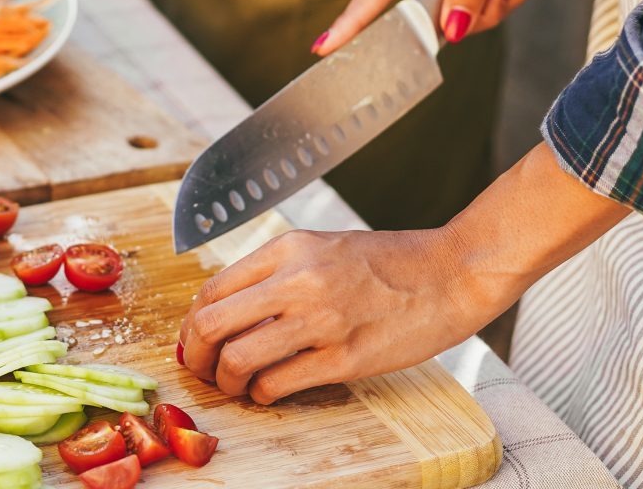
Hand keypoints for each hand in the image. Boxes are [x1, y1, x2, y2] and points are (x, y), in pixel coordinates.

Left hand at [177, 227, 499, 403]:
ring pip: (237, 359)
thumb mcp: (323, 248)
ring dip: (226, 382)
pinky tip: (270, 391)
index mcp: (289, 249)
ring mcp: (321, 321)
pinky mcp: (344, 359)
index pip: (212, 290)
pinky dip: (262, 395)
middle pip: (211, 325)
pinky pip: (277, 384)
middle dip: (197, 357)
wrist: (450, 274)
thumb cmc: (390, 263)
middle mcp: (298, 281)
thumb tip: (228, 309)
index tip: (196, 341)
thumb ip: (277, 272)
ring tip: (236, 386)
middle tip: (204, 370)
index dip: (192, 324)